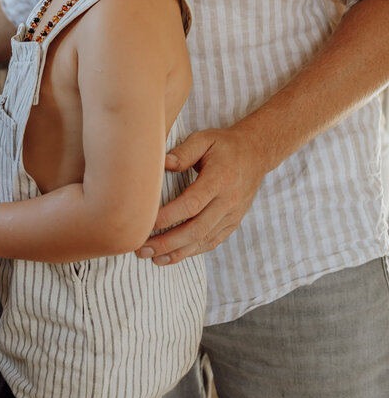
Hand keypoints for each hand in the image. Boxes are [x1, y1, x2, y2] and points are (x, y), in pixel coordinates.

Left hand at [137, 125, 265, 264]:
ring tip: (152, 258)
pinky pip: (212, 242)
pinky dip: (192, 251)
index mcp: (220, 178)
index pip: (192, 204)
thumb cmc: (224, 145)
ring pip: (204, 240)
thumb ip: (182, 152)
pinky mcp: (233, 222)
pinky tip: (173, 256)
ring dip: (177, 252)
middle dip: (167, 242)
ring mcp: (233, 215)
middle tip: (141, 248)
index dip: (168, 216)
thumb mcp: (204, 139)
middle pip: (197, 229)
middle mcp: (228, 201)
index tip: (145, 222)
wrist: (256, 154)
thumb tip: (161, 164)